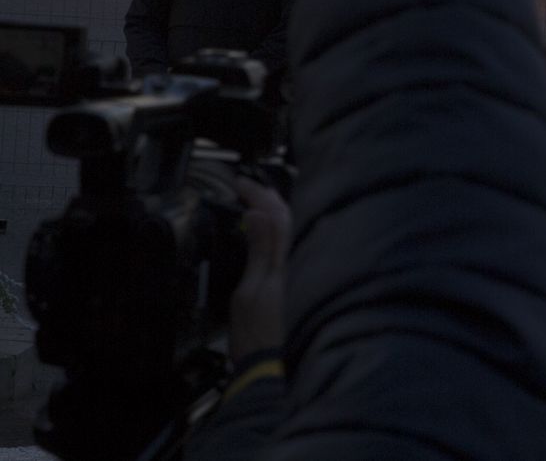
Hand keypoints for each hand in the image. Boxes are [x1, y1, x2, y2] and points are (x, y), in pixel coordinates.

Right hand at [230, 177, 290, 362]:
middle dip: (269, 197)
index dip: (260, 194)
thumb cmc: (258, 334)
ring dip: (275, 210)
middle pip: (291, 218)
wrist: (270, 367)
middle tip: (246, 187)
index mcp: (289, 259)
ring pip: (293, 229)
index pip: (279, 214)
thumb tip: (259, 213)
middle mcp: (301, 261)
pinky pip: (291, 244)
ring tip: (256, 200)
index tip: (239, 184)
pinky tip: (269, 229)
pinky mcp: (296, 282)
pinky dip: (279, 229)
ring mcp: (301, 271)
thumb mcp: (250, 291)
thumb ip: (260, 250)